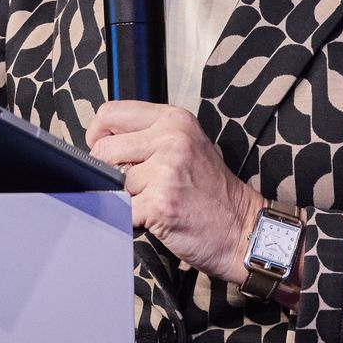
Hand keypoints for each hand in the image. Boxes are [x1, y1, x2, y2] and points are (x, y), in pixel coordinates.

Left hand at [86, 101, 264, 282]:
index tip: (108, 152)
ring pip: (112, 182)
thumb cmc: (212, 192)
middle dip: (110, 172)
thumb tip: (99, 142)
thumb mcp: (186, 145)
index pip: (110, 114)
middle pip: (102, 150)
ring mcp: (166, 171)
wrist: (243, 229)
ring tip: (155, 200)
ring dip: (126, 197)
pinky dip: (129, 218)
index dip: (99, 135)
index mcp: (174, 120)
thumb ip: (147, 136)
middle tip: (138, 185)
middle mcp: (171, 139)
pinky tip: (155, 217)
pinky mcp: (160, 203)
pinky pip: (120, 209)